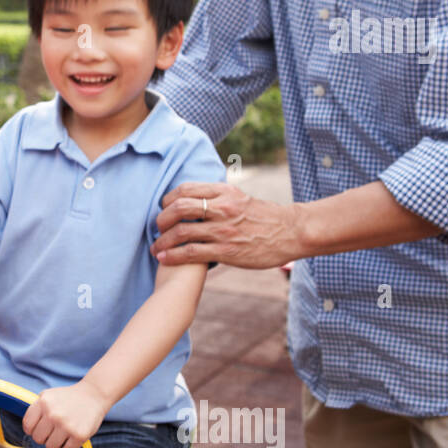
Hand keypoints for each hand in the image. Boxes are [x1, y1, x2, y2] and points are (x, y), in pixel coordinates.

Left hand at [22, 381, 108, 447]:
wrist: (93, 395)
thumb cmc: (68, 398)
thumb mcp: (48, 395)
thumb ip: (36, 409)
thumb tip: (28, 429)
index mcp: (43, 403)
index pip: (28, 426)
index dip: (32, 430)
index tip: (39, 429)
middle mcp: (53, 414)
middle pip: (38, 439)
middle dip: (44, 437)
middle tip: (52, 432)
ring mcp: (66, 425)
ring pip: (50, 447)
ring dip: (55, 443)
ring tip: (62, 434)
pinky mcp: (79, 435)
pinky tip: (69, 440)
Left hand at [152, 182, 302, 269]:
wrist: (292, 232)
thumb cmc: (266, 217)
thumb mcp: (241, 198)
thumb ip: (219, 197)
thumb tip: (198, 197)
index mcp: (225, 192)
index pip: (186, 189)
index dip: (168, 199)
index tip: (164, 208)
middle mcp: (222, 208)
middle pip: (178, 208)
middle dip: (161, 219)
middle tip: (157, 228)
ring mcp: (224, 230)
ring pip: (181, 232)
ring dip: (162, 241)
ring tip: (155, 248)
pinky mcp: (226, 251)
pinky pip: (191, 252)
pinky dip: (172, 255)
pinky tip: (163, 258)